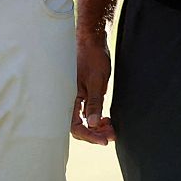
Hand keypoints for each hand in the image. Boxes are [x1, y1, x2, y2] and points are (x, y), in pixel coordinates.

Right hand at [72, 30, 115, 144]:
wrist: (92, 39)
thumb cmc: (92, 56)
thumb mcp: (96, 80)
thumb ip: (94, 103)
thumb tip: (93, 124)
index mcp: (68, 97)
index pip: (75, 126)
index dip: (90, 136)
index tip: (105, 140)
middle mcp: (69, 100)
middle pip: (79, 127)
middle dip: (95, 134)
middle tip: (112, 135)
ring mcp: (76, 98)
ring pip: (84, 121)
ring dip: (97, 127)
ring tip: (112, 128)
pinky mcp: (82, 95)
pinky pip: (87, 113)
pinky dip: (96, 118)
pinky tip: (106, 119)